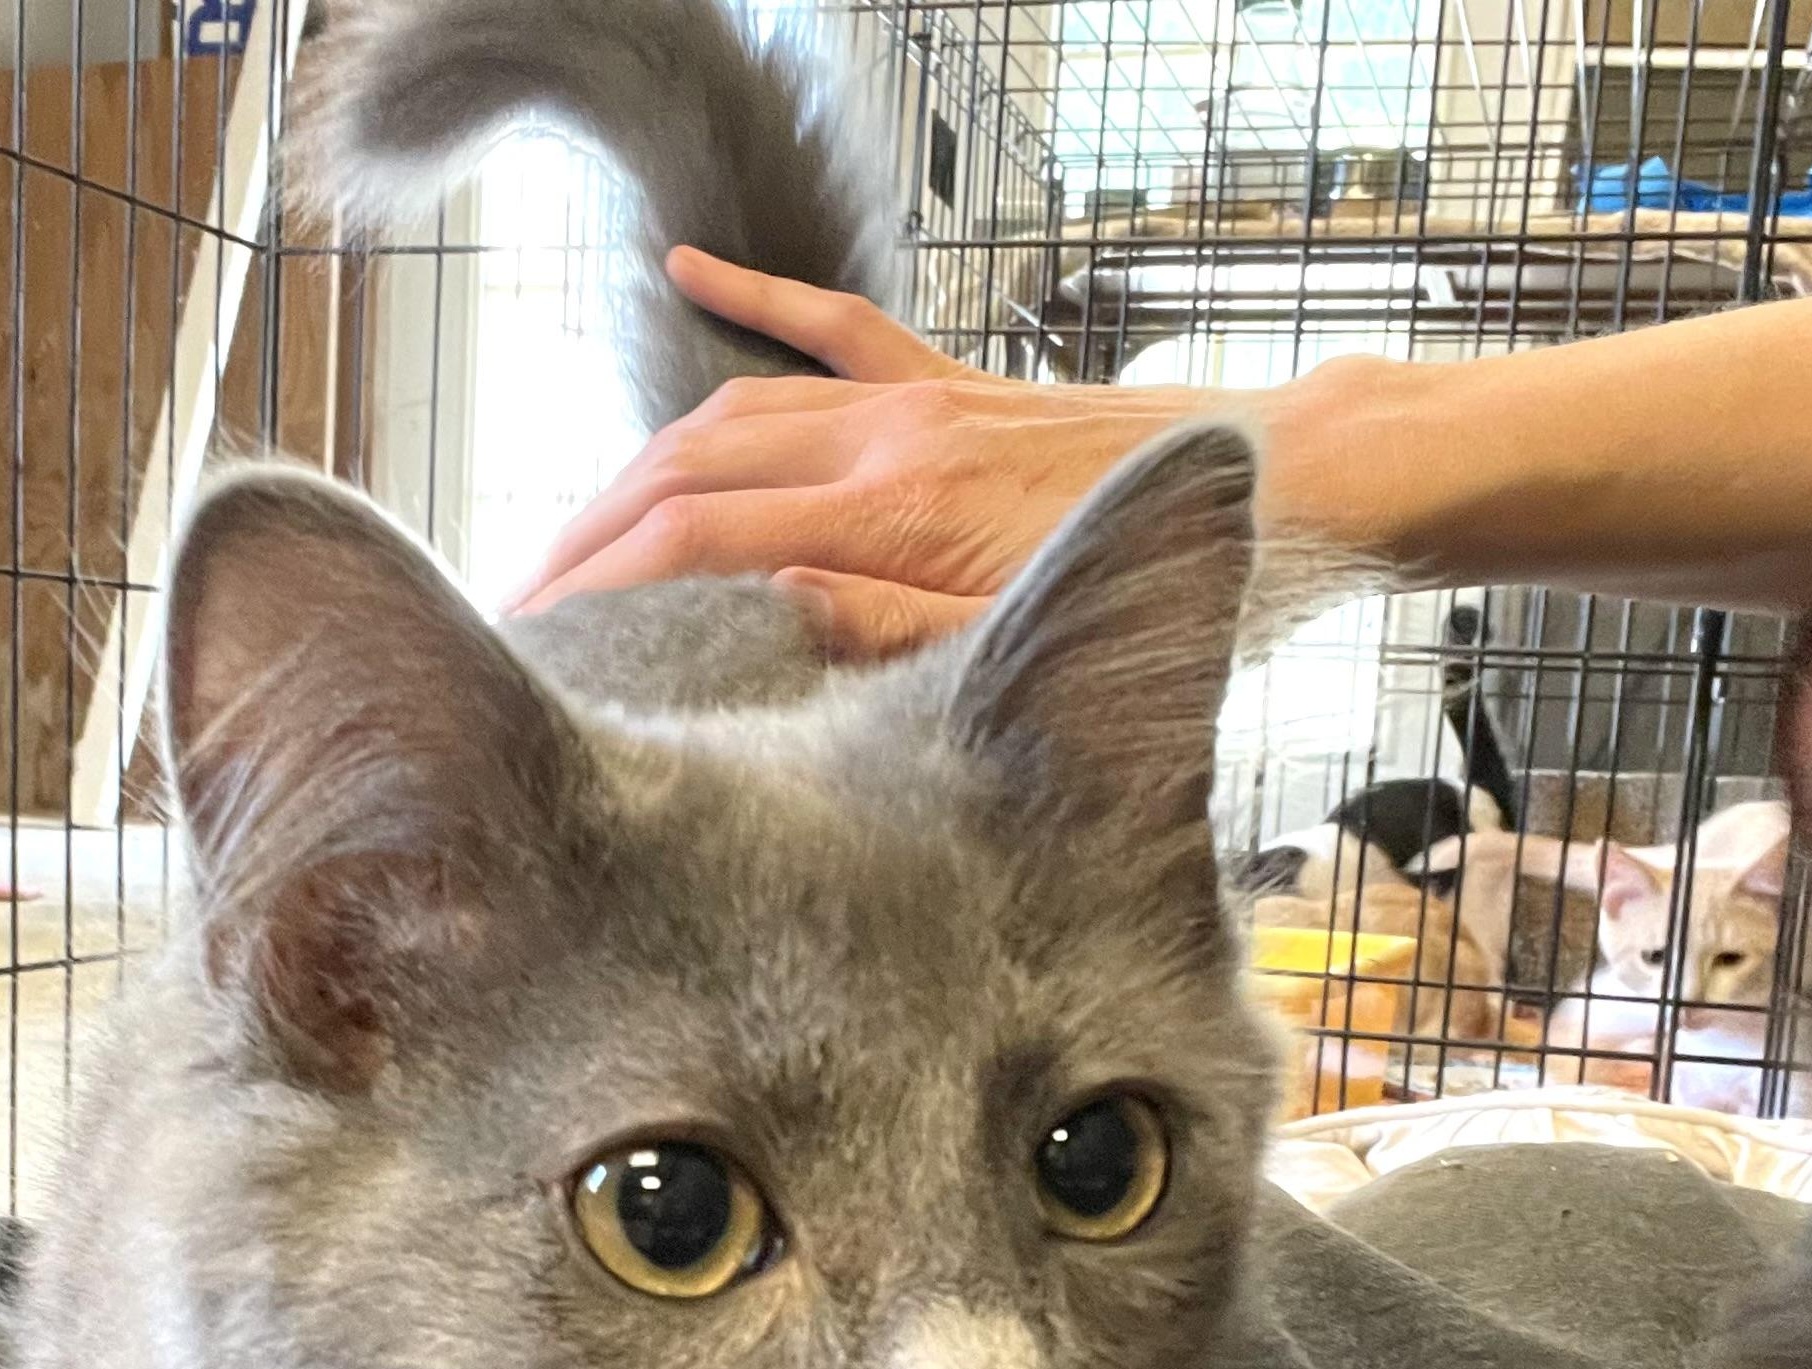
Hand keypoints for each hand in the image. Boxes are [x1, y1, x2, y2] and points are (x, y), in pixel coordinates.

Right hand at [511, 246, 1260, 656]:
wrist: (1289, 488)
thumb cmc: (1169, 595)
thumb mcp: (1017, 657)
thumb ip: (881, 631)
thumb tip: (758, 605)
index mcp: (895, 516)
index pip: (698, 542)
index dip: (601, 587)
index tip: (532, 631)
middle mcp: (889, 439)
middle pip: (692, 468)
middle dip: (593, 531)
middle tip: (522, 594)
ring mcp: (917, 399)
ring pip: (739, 407)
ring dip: (642, 459)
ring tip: (575, 520)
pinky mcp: (952, 381)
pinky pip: (832, 326)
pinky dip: (752, 295)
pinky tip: (685, 267)